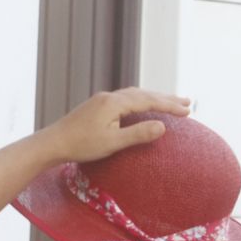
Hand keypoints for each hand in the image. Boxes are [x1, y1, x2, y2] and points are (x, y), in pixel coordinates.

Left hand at [38, 88, 191, 164]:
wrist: (53, 143)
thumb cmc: (81, 146)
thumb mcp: (113, 143)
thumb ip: (138, 134)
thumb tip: (162, 126)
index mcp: (115, 103)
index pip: (149, 101)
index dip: (170, 106)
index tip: (188, 111)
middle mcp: (109, 96)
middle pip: (144, 94)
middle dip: (166, 98)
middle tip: (188, 103)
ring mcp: (102, 100)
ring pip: (134, 94)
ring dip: (153, 98)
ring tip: (170, 102)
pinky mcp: (97, 106)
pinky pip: (125, 98)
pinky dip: (140, 100)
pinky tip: (142, 106)